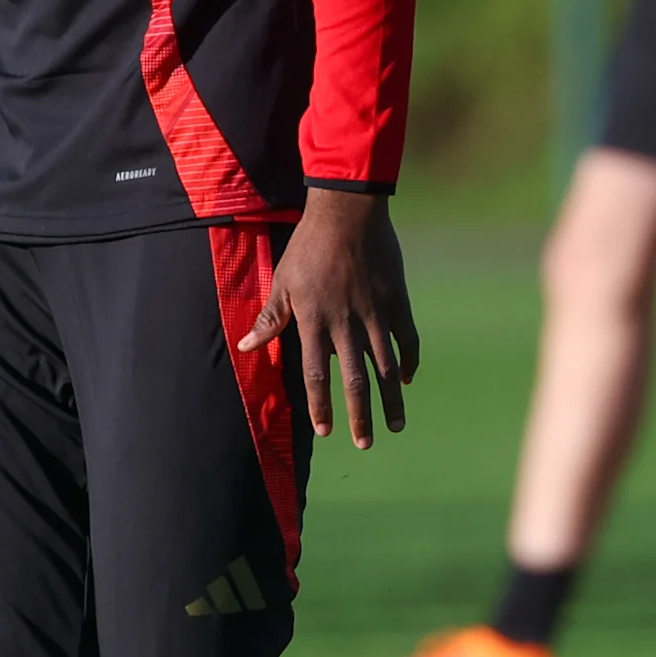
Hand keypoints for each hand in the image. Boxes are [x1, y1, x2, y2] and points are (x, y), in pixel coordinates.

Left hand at [238, 187, 418, 450]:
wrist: (348, 212)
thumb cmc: (308, 247)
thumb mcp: (283, 282)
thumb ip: (270, 319)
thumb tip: (247, 347)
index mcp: (315, 321)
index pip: (317, 375)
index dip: (320, 405)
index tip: (324, 430)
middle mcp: (346, 324)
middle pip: (355, 380)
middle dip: (360, 415)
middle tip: (364, 444)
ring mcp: (376, 314)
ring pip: (385, 366)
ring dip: (391, 399)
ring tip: (395, 426)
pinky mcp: (397, 301)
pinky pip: (406, 339)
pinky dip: (407, 361)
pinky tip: (406, 379)